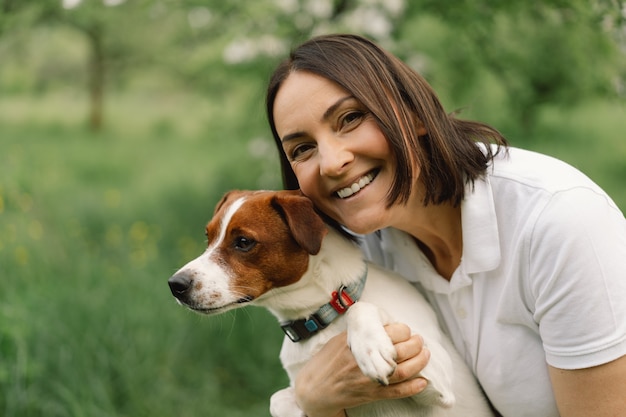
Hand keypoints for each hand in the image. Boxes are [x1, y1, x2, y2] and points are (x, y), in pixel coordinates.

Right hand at [294, 323, 429, 416]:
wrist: (315, 389)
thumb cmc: (327, 361)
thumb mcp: (340, 340)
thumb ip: (360, 334)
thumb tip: (382, 325)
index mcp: (356, 343)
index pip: (389, 333)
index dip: (403, 330)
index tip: (406, 330)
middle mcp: (364, 360)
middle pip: (400, 350)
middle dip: (416, 344)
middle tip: (420, 341)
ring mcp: (369, 379)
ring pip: (403, 371)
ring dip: (419, 362)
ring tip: (425, 355)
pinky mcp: (371, 394)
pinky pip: (397, 392)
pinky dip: (412, 387)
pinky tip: (422, 382)